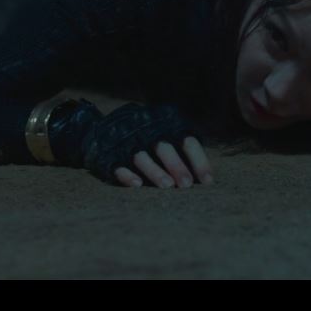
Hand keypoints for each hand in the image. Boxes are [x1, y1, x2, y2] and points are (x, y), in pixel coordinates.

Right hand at [78, 102, 211, 187]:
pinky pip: (118, 165)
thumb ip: (183, 149)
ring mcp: (126, 142)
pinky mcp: (109, 155)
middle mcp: (145, 130)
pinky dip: (127, 175)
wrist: (103, 127)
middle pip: (163, 147)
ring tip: (167, 186)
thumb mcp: (165, 131)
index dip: (198, 160)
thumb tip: (207, 176)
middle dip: (176, 166)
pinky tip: (137, 185)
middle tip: (187, 185)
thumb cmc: (147, 134)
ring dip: (155, 171)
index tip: (207, 181)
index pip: (185, 139)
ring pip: (141, 157)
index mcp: (164, 124)